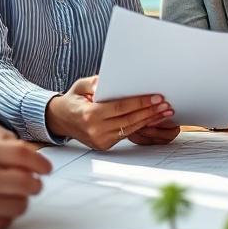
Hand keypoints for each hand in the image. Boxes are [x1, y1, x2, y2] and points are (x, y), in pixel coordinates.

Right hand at [0, 139, 50, 228]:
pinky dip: (3, 216)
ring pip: (20, 204)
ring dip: (20, 201)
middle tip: (33, 185)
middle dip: (35, 184)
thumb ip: (1, 152)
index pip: (23, 155)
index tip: (46, 168)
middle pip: (28, 182)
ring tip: (8, 197)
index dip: (40, 162)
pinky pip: (5, 222)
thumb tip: (36, 162)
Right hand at [46, 76, 173, 149]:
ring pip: (130, 129)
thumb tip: (104, 84)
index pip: (121, 108)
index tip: (156, 97)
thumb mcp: (80, 86)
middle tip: (167, 104)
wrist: (61, 119)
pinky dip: (141, 126)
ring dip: (150, 120)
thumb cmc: (73, 99)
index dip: (140, 102)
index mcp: (89, 114)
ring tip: (165, 112)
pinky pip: (126, 134)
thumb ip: (92, 83)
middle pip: (129, 119)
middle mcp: (95, 130)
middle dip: (150, 112)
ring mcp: (100, 140)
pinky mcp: (104, 145)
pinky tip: (152, 119)